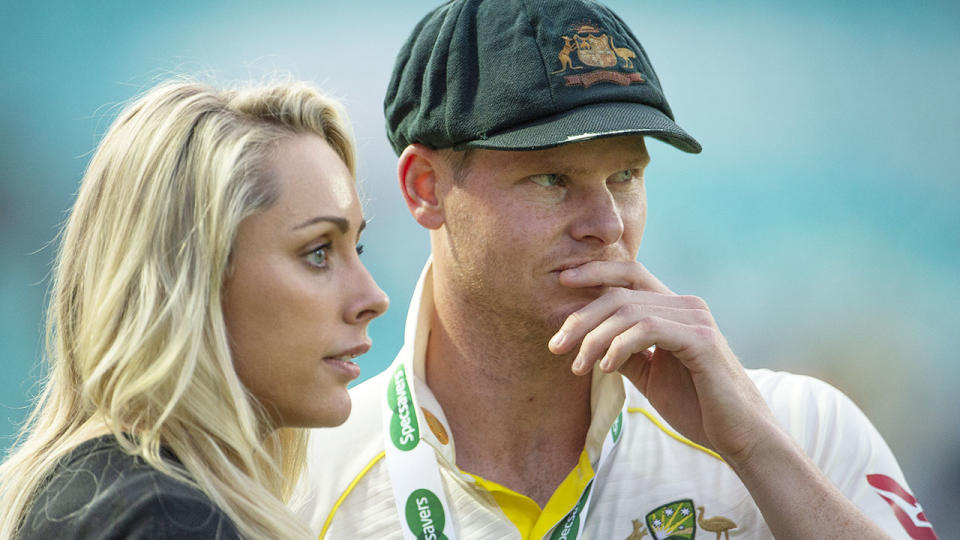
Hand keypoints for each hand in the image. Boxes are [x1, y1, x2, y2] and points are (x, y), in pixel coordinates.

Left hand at [548, 260, 774, 463]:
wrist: (737, 435)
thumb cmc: (696, 406)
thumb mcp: (648, 374)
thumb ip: (623, 351)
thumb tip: (588, 340)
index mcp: (673, 308)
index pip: (629, 274)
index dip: (594, 272)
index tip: (561, 283)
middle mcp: (685, 305)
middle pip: (619, 293)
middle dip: (581, 318)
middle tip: (555, 345)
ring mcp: (695, 319)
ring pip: (628, 310)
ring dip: (594, 338)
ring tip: (578, 366)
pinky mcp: (700, 340)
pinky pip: (648, 329)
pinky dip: (620, 346)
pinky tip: (605, 367)